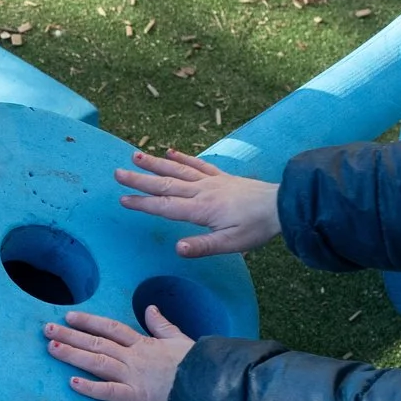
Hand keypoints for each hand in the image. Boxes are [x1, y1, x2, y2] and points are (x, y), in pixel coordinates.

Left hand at [45, 308, 193, 400]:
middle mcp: (134, 357)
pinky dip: (91, 387)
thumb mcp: (180, 340)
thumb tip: (151, 308)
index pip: (111, 328)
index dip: (89, 321)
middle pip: (97, 343)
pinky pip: (110, 392)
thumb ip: (162, 325)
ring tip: (51, 347)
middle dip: (70, 335)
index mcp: (144, 344)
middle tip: (46, 328)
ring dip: (73, 354)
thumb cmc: (197, 365)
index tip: (69, 316)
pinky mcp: (136, 398)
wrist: (211, 385)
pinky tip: (72, 383)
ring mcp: (133, 377)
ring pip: (97, 362)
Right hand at [114, 150, 280, 256]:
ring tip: (135, 155)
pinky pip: (198, 165)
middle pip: (165, 185)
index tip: (122, 200)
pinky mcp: (221, 177)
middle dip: (140, 180)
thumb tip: (177, 249)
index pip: (165, 207)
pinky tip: (171, 151)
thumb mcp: (231, 243)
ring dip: (155, 163)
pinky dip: (183, 158)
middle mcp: (202, 191)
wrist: (282, 205)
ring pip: (178, 171)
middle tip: (117, 173)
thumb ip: (203, 246)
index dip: (142, 204)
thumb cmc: (257, 227)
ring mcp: (211, 181)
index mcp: (201, 209)